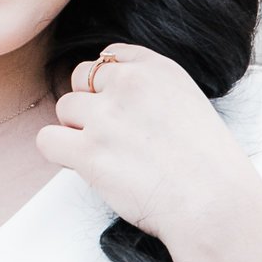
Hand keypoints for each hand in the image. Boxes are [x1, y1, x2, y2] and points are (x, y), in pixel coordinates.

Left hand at [35, 42, 261, 248]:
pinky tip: (85, 167)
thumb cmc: (209, 169)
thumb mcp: (189, 106)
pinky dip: (59, 154)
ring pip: (64, 109)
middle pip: (80, 80)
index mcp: (158, 69)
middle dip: (89, 107)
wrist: (215, 205)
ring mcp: (106, 116)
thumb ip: (151, 93)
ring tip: (105, 156)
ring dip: (76, 131)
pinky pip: (47, 140)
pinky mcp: (88, 151)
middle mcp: (130, 85)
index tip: (119, 110)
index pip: (110, 56)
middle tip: (112, 138)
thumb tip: (113, 102)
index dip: (107, 86)